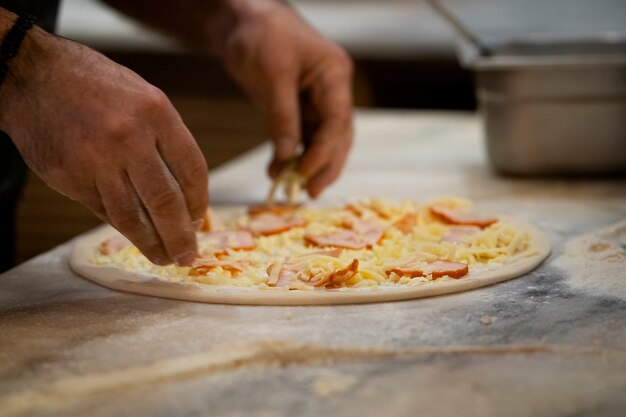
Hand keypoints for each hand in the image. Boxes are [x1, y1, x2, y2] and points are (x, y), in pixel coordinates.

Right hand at [0, 24, 207, 265]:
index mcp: (156, 113)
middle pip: (166, 201)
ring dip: (152, 244)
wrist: (33, 76)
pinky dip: (123, 227)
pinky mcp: (71, 177)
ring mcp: (97, 160)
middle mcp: (130, 137)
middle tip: (187, 256)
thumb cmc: (96, 87)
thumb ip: (166, 140)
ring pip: (133, 216)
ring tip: (165, 257)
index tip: (198, 220)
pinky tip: (136, 236)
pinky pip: (104, 211)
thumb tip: (186, 193)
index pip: (192, 170)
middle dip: (180, 236)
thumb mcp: (144, 98)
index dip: (199, 203)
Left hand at [220, 1, 353, 197]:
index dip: (325, 151)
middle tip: (309, 192)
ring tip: (292, 189)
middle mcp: (331, 91)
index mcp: (334, 75)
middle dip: (325, 165)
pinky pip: (300, 138)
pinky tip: (276, 171)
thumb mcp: (272, 75)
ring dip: (308, 165)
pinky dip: (290, 156)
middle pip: (337, 136)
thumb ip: (282, 117)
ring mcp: (316, 101)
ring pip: (320, 141)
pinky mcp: (297, 108)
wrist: (240, 22)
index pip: (338, 121)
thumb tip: (288, 157)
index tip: (305, 172)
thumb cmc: (260, 35)